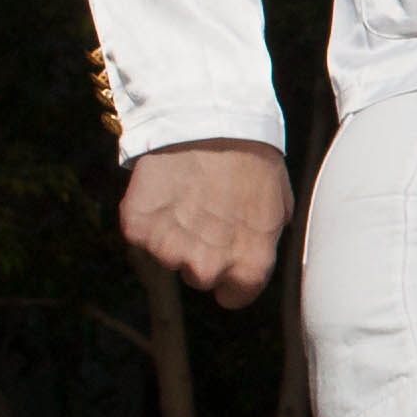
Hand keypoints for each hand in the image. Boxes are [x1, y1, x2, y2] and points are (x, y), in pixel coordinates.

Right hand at [121, 140, 292, 308]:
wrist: (208, 119)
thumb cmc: (251, 157)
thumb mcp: (279, 202)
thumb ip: (266, 240)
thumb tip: (259, 256)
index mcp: (249, 264)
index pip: (235, 297)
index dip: (231, 280)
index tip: (226, 259)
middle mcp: (208, 265)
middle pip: (199, 277)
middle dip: (202, 252)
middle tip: (206, 213)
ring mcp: (169, 249)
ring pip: (167, 255)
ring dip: (173, 233)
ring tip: (186, 195)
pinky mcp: (137, 229)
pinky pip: (141, 234)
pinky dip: (148, 217)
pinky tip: (164, 190)